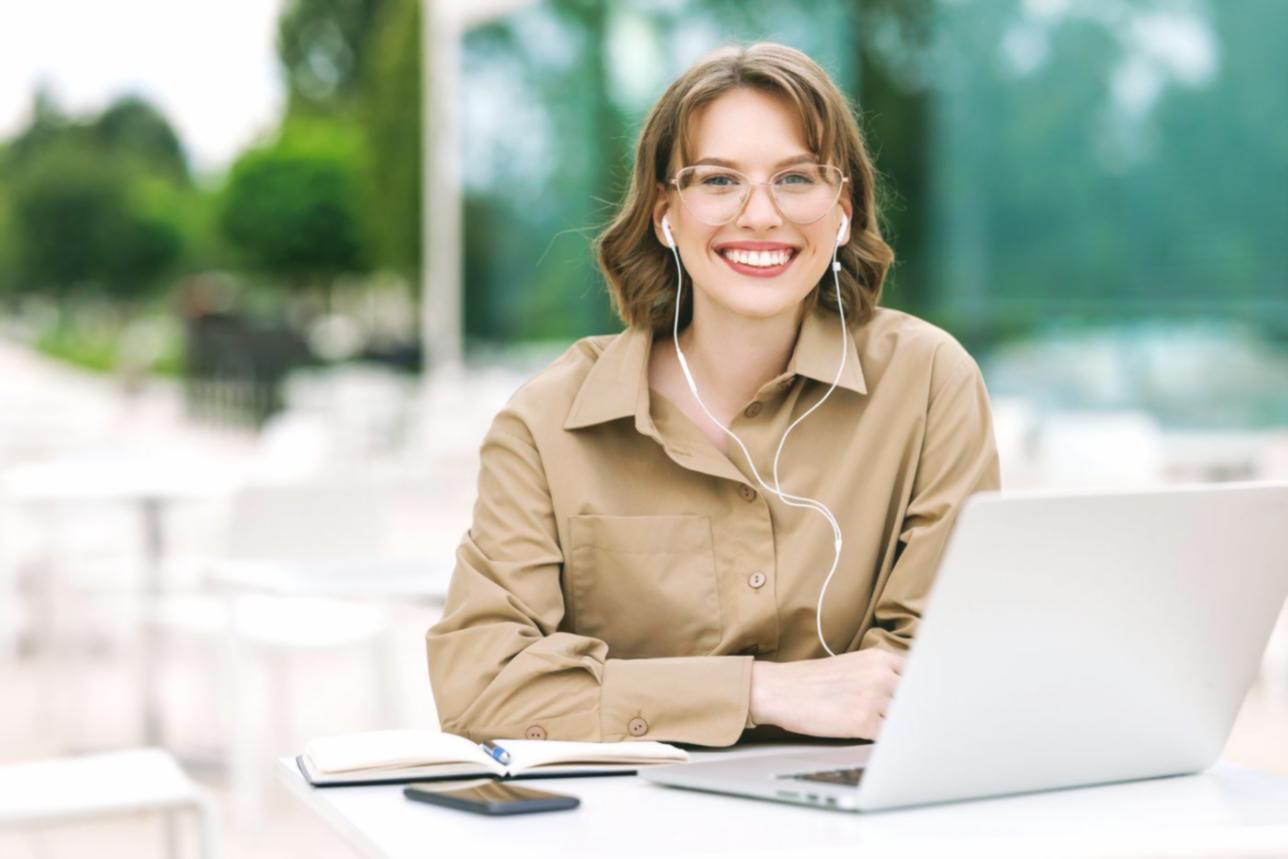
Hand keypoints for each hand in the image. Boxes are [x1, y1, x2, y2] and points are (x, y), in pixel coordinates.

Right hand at [749, 648, 905, 739]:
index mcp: (880, 658)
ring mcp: (874, 699)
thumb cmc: (812, 680)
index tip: (920, 702)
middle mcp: (881, 676)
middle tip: (909, 722)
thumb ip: (881, 674)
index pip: (919, 676)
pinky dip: (885, 742)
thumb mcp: (853, 665)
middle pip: (917, 699)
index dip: (919, 692)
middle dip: (913, 712)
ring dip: (897, 728)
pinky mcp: (864, 723)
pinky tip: (873, 738)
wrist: (780, 690)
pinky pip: (888, 737)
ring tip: (884, 730)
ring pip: (904, 720)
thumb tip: (906, 693)